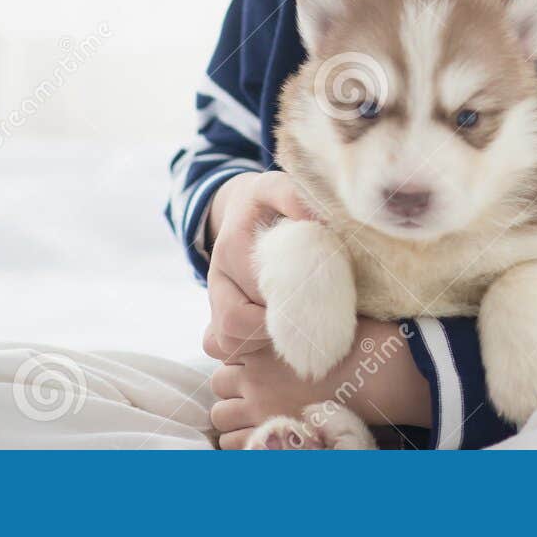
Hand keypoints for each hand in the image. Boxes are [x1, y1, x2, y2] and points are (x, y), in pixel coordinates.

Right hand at [202, 170, 316, 359]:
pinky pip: (220, 345)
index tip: (320, 302)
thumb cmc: (268, 202)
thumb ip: (293, 196)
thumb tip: (317, 219)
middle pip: (236, 323)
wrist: (241, 210)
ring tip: (293, 330)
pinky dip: (246, 350)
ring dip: (258, 343)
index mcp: (233, 246)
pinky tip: (276, 339)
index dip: (290, 303)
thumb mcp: (278, 187)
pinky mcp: (218, 314)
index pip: (256, 289)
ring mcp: (215, 299)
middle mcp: (217, 277)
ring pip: (224, 341)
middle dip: (276, 328)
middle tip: (311, 321)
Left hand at [208, 319, 431, 448]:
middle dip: (233, 388)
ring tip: (257, 415)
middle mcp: (254, 372)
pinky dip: (241, 439)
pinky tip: (263, 433)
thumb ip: (291, 323)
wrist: (376, 373)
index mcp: (262, 340)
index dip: (236, 357)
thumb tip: (287, 318)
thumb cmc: (356, 342)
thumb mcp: (319, 320)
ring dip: (234, 415)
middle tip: (256, 392)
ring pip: (220, 415)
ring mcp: (259, 404)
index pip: (220, 347)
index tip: (253, 362)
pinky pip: (232, 443)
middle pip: (218, 383)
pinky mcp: (269, 430)